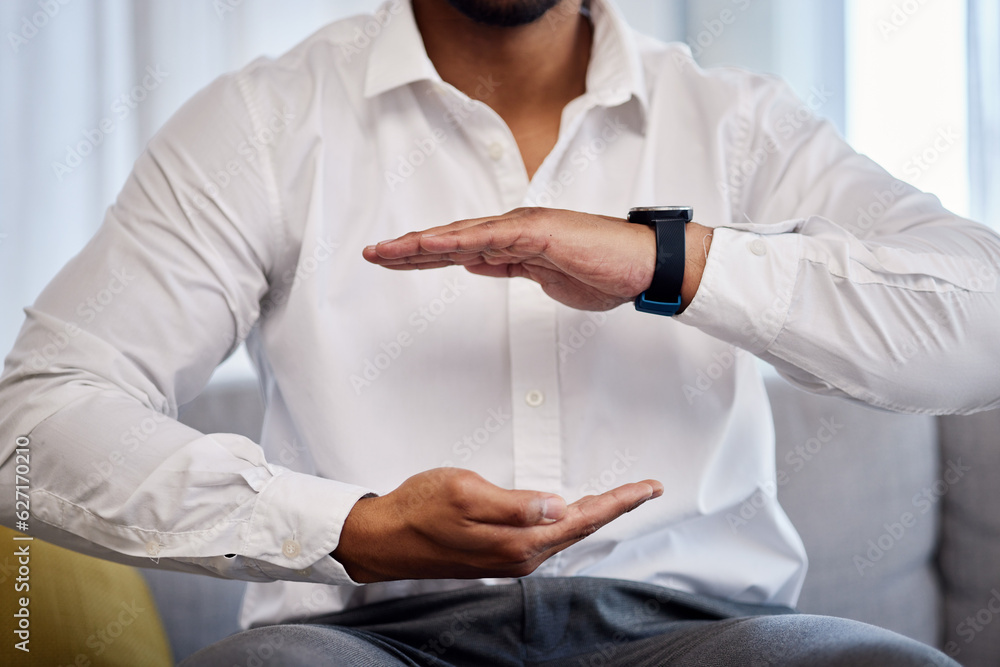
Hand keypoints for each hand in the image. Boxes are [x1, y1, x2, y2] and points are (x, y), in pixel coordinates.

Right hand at [331, 467, 662, 582]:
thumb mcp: (465, 493)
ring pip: (565, 534)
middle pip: (580, 528)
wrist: (383, 539)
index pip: (583, 518)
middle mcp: (520, 557)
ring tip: (620, 498)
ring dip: (595, 515)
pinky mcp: (497, 555)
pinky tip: (572, 514)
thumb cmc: (417, 510)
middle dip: (616, 507)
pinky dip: (569, 522)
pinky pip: (547, 539)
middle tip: (645, 489)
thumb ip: (516, 504)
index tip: (648, 488)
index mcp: (518, 541)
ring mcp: (509, 559)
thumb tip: (560, 505)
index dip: (619, 501)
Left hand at [362, 207, 711, 311]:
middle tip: (373, 254)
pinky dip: (455, 241)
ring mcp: (525, 228)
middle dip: (409, 248)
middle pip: (451, 238)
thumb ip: (509, 268)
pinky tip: (427, 245)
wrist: (644, 267)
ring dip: (420, 243)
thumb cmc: (604, 272)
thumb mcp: (544, 278)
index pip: (460, 248)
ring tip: (385, 251)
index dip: (424, 254)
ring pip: (461, 234)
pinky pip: (488, 238)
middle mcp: (515, 229)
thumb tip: (475, 264)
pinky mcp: (538, 232)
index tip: (394, 261)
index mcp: (516, 242)